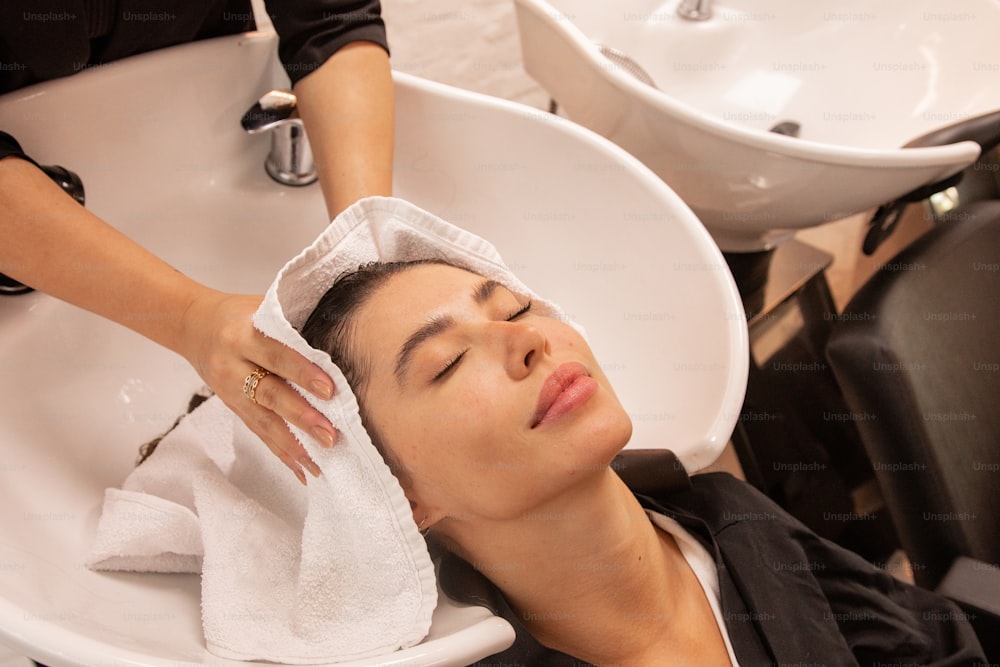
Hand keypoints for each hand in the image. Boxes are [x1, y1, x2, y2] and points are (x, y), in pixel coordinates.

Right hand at [178, 290, 337, 483]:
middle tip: (330, 435)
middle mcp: (232, 365)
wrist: (194, 326)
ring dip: (293, 445)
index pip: (276, 355)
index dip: (302, 373)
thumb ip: (293, 323)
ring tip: (319, 464)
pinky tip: (300, 469)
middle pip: (269, 394)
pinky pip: (258, 432)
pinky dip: (281, 452)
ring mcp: (230, 391)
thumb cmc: (239, 314)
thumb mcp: (261, 308)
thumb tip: (339, 335)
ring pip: (263, 421)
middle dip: (301, 417)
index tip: (329, 390)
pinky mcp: (233, 408)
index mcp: (242, 334)